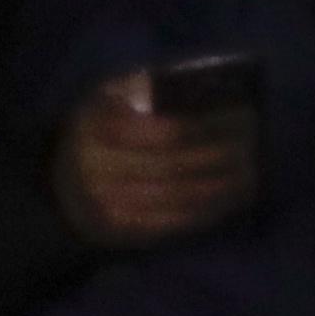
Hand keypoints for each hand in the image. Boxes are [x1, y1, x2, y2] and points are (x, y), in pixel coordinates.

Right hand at [53, 80, 263, 248]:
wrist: (61, 188)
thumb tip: (191, 84)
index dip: (207, 125)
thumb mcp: (104, 100)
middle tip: (253, 143)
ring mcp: (113, 204)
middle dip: (221, 155)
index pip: (166, 131)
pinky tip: (230, 198)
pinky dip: (209, 210)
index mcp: (98, 128)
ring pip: (180, 197)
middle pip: (178, 165)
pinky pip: (175, 222)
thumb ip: (138, 88)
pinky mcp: (125, 231)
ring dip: (222, 186)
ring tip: (250, 171)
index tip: (240, 115)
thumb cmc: (96, 133)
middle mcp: (102, 169)